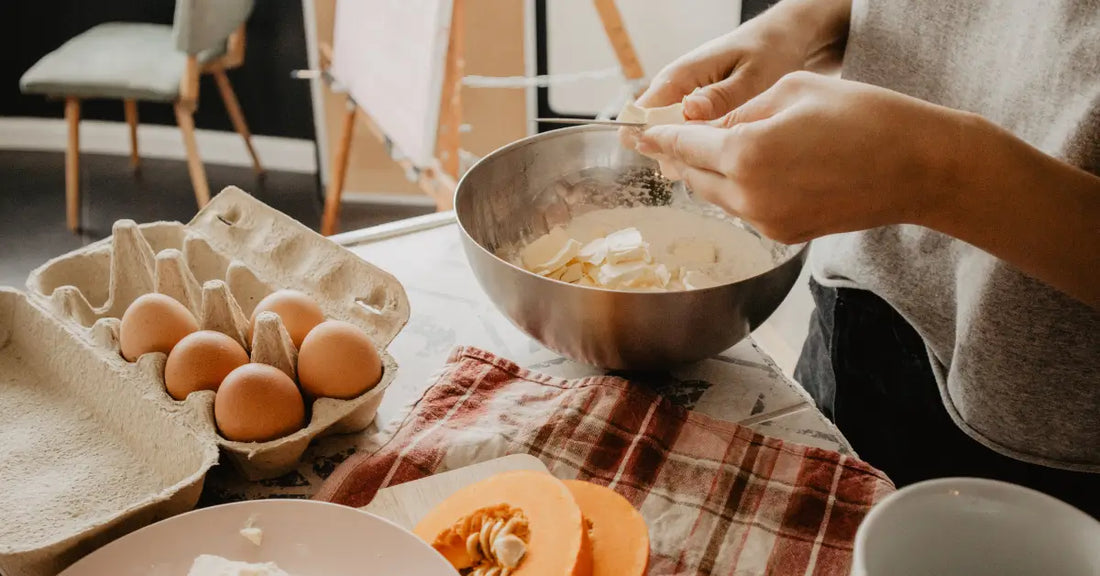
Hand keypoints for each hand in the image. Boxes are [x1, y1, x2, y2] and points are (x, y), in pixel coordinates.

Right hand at [621, 0, 851, 146]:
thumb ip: (720, 96)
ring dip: (691, 155)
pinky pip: (687, 135)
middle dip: (677, 154)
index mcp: (680, 76)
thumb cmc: (769, 52)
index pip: (642, 113)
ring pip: (670, 138)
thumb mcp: (752, 75)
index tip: (682, 162)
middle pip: (653, 132)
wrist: (780, 39)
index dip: (653, 141)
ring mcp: (682, 101)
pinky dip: (703, 149)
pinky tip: (728, 155)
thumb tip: (688, 111)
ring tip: (726, 161)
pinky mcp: (695, 110)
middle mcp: (674, 89)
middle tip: (715, 166)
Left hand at [636, 72, 965, 243]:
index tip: (636, 132)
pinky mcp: (786, 233)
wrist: (922, 168)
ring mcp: (767, 221)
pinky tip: (750, 169)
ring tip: (704, 151)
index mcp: (745, 155)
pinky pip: (746, 209)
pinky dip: (738, 189)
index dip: (658, 137)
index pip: (684, 146)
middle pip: (695, 176)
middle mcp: (748, 196)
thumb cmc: (867, 118)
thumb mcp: (794, 91)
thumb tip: (715, 130)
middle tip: (659, 141)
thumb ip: (744, 113)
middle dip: (678, 157)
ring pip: (719, 195)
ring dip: (709, 174)